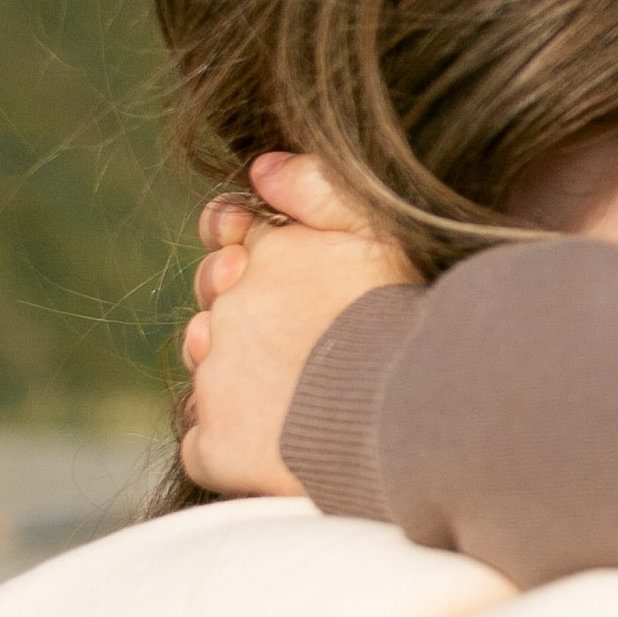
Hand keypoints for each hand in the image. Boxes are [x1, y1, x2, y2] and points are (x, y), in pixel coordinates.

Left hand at [180, 153, 414, 496]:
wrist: (414, 412)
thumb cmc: (409, 322)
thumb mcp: (381, 233)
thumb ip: (319, 188)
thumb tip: (260, 168)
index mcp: (269, 255)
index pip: (240, 248)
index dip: (260, 266)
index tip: (295, 292)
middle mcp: (232, 310)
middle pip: (218, 309)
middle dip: (244, 323)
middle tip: (303, 350)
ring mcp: (218, 380)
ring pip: (208, 374)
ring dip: (236, 382)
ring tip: (300, 399)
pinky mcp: (217, 444)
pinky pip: (202, 443)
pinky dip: (228, 446)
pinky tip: (278, 448)